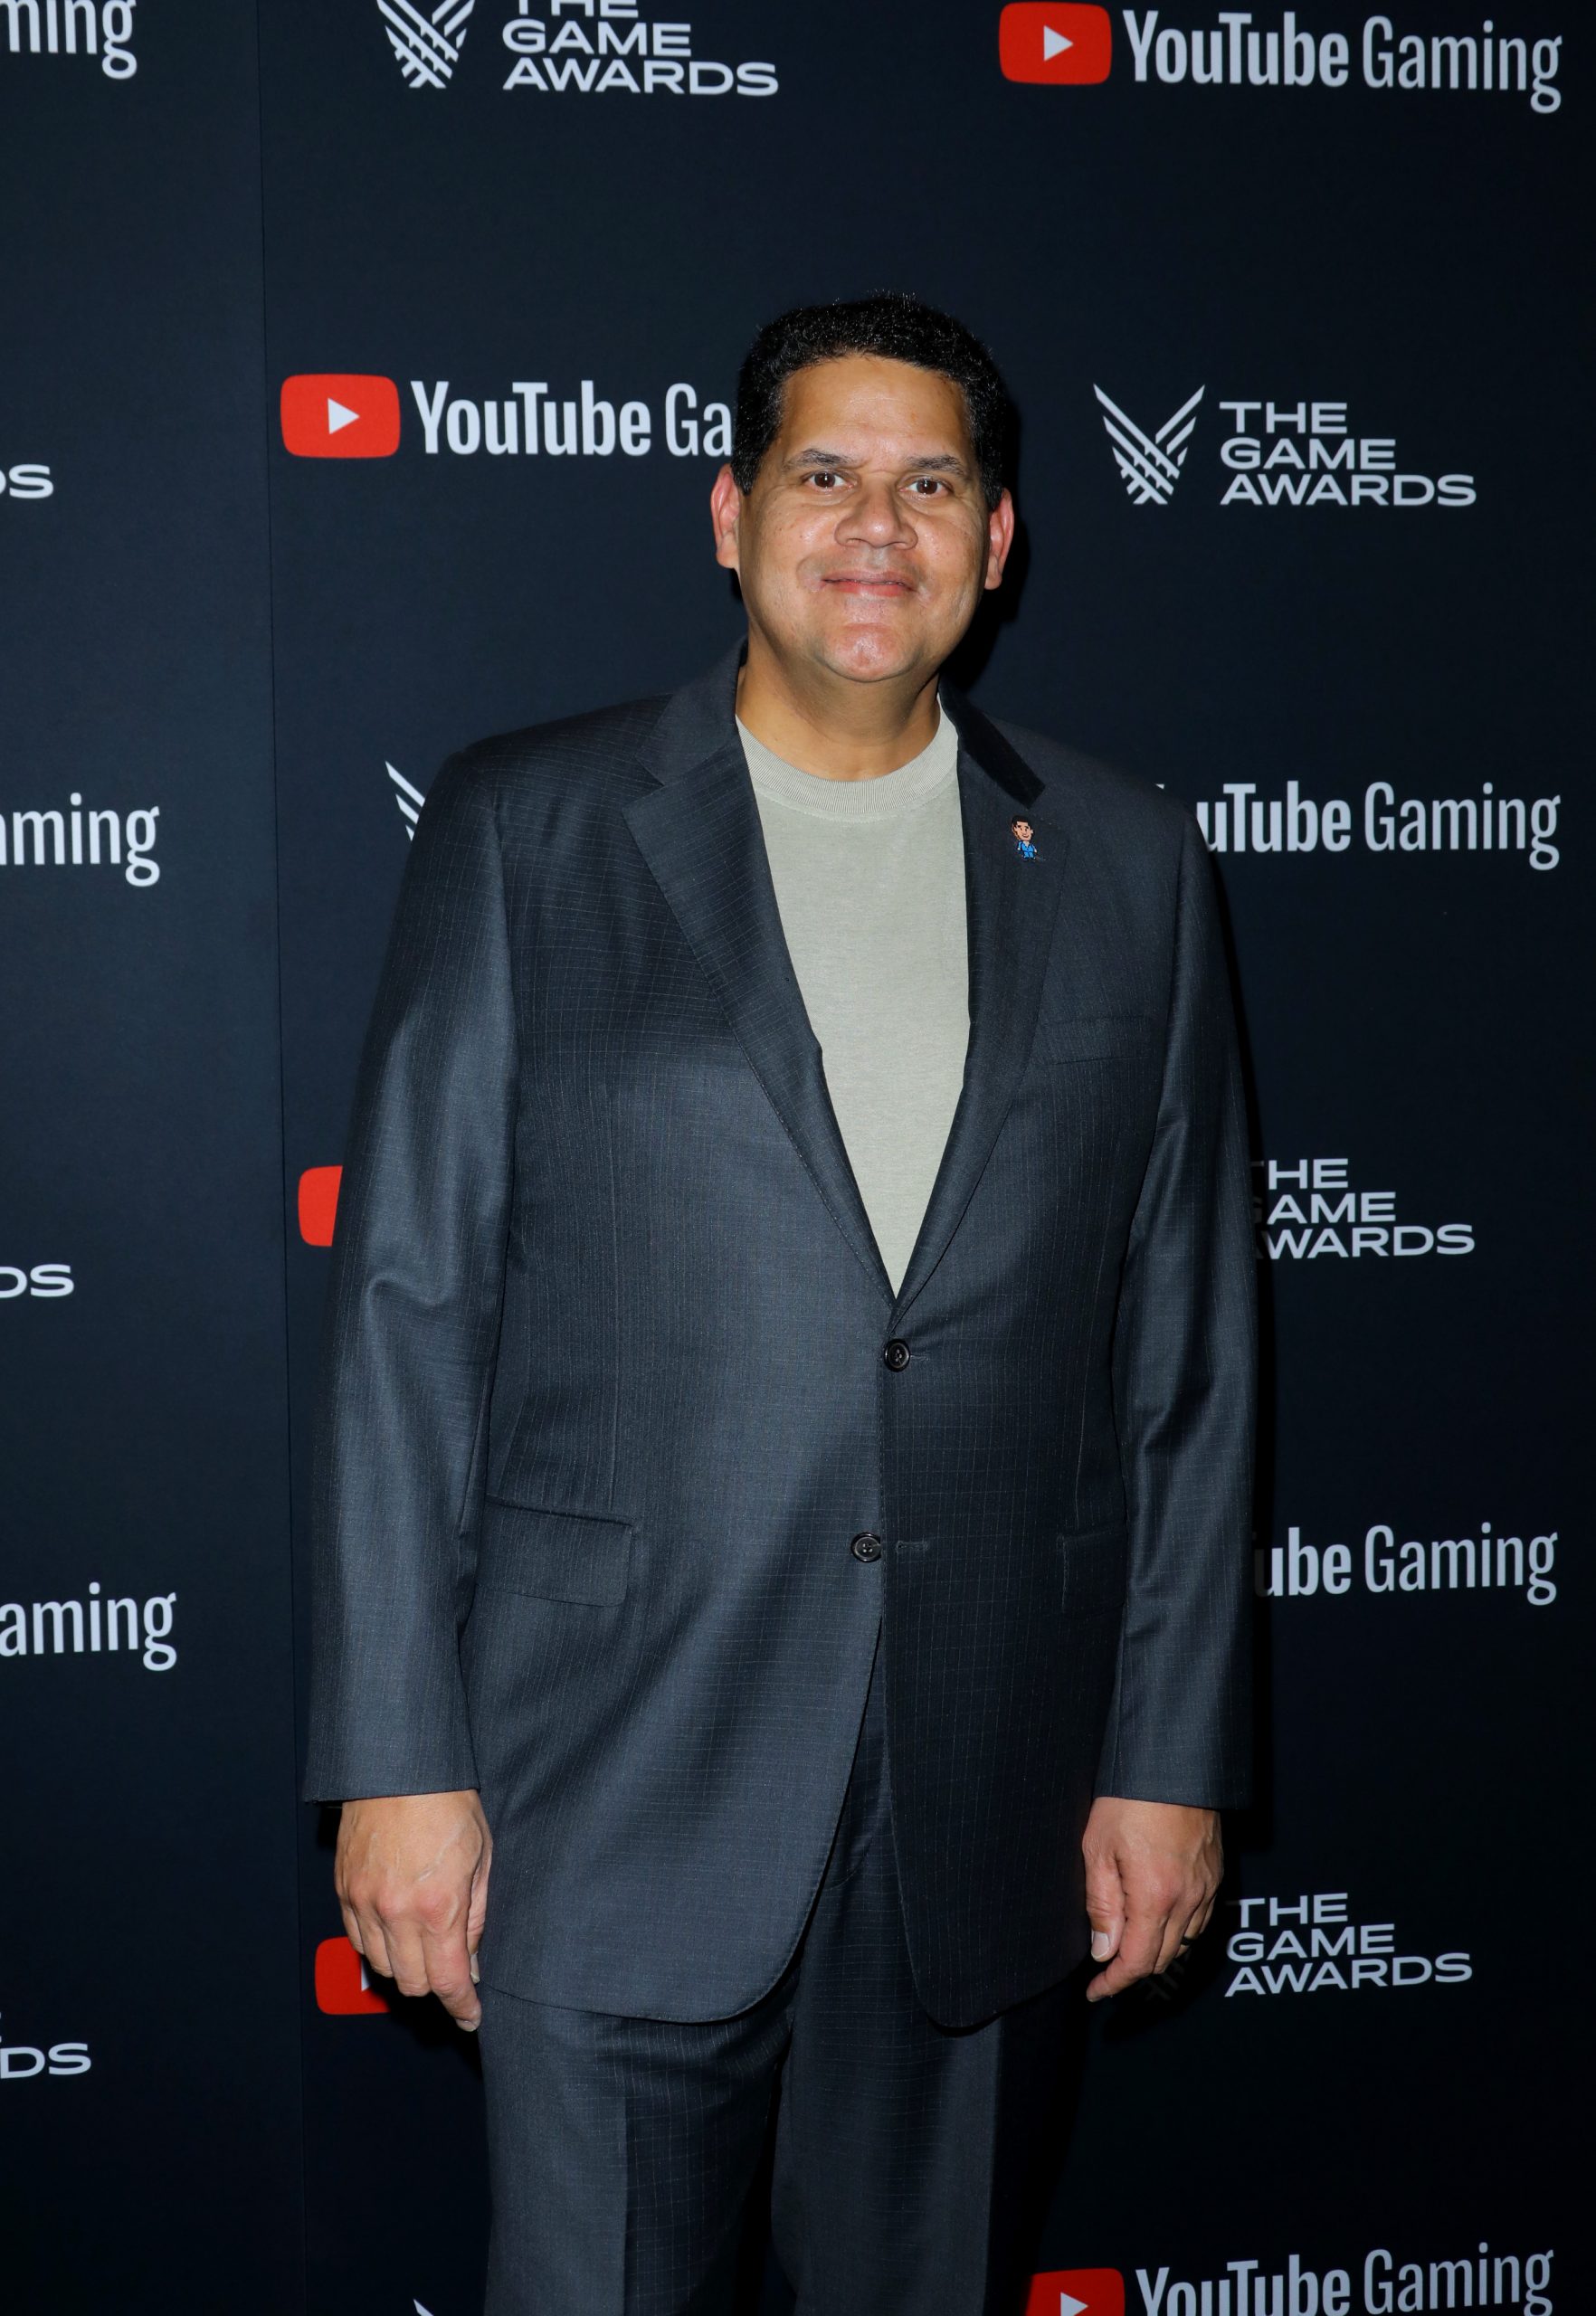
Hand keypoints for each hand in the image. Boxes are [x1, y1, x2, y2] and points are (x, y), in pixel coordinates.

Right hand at [335, 1789, 492, 2029]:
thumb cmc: (448, 1804)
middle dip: (436, 1984)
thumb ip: (475, 1917)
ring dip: (405, 1966)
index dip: (461, 2006)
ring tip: (422, 1944)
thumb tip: (470, 1962)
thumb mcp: (481, 1858)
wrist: (400, 1766)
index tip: (470, 2016)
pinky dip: (378, 1944)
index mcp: (438, 1905)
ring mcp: (364, 1902)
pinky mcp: (344, 1890)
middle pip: (412, 1983)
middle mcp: (396, 1912)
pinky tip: (395, 1928)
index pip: (447, 1980)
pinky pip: (358, 1940)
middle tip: (451, 1968)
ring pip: (382, 1966)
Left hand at [1082, 1796, 1221, 2002]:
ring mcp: (1207, 1886)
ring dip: (1157, 1952)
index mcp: (1156, 1897)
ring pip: (1184, 1942)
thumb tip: (1103, 1950)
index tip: (1095, 1991)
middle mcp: (1189, 1898)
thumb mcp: (1098, 1849)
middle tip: (1105, 1969)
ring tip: (1129, 1945)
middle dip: (1133, 1970)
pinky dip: (1179, 1930)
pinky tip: (1159, 1920)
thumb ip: (1102, 1905)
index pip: (1137, 1962)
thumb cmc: (1129, 1799)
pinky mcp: (1216, 1872)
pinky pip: (1200, 1919)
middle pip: (1163, 1958)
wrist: (1173, 1760)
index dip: (1114, 1983)